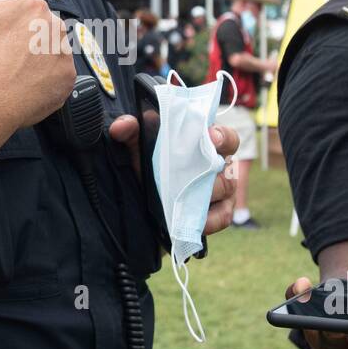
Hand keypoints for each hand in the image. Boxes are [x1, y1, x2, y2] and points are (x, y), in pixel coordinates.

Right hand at [0, 0, 75, 131]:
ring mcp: (64, 55)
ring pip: (52, 55)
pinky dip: (46, 85)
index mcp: (33, 5)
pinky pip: (60, 79)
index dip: (8, 32)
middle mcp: (55, 26)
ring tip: (12, 77)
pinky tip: (24, 89)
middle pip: (42, 34)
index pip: (27, 16)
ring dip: (38, 64)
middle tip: (1, 62)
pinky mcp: (69, 81)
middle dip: (27, 46)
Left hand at [106, 118, 237, 234]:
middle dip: (210, 167)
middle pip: (226, 164)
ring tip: (181, 197)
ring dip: (205, 192)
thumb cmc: (148, 165)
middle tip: (192, 170)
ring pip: (225, 188)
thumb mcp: (137, 148)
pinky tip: (194, 221)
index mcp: (205, 143)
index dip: (222, 136)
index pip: (225, 136)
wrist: (141, 202)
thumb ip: (130, 133)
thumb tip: (121, 126)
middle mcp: (218, 164)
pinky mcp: (220, 212)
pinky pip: (223, 216)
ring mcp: (222, 189)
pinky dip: (211, 220)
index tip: (211, 137)